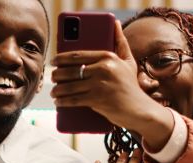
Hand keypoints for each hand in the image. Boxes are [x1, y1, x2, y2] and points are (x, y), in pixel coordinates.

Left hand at [51, 20, 165, 132]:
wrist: (139, 109)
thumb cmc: (130, 85)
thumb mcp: (128, 62)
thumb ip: (121, 42)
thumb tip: (115, 23)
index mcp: (107, 57)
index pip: (77, 55)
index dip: (61, 58)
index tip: (53, 61)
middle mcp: (103, 68)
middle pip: (70, 71)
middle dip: (57, 76)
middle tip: (53, 78)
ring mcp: (99, 84)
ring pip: (69, 86)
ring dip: (57, 90)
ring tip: (54, 92)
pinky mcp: (97, 100)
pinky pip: (73, 99)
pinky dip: (62, 102)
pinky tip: (58, 102)